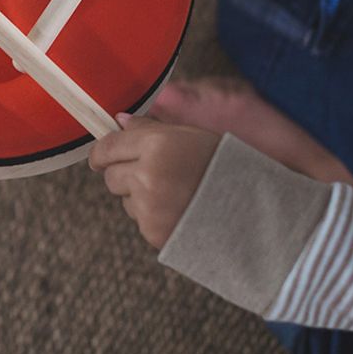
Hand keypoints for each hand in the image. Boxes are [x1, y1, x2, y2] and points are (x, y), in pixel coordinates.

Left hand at [89, 115, 219, 249]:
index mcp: (156, 145)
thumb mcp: (189, 136)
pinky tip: (178, 210)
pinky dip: (152, 216)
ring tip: (173, 193)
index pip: (107, 148)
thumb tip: (119, 121)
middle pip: (110, 177)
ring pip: (125, 200)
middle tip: (149, 174)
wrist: (252, 211)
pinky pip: (139, 220)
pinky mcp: (154, 231)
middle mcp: (148, 175)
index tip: (100, 158)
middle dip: (122, 174)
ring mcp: (149, 206)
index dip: (101, 153)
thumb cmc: (222, 166)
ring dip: (138, 196)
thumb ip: (149, 128)